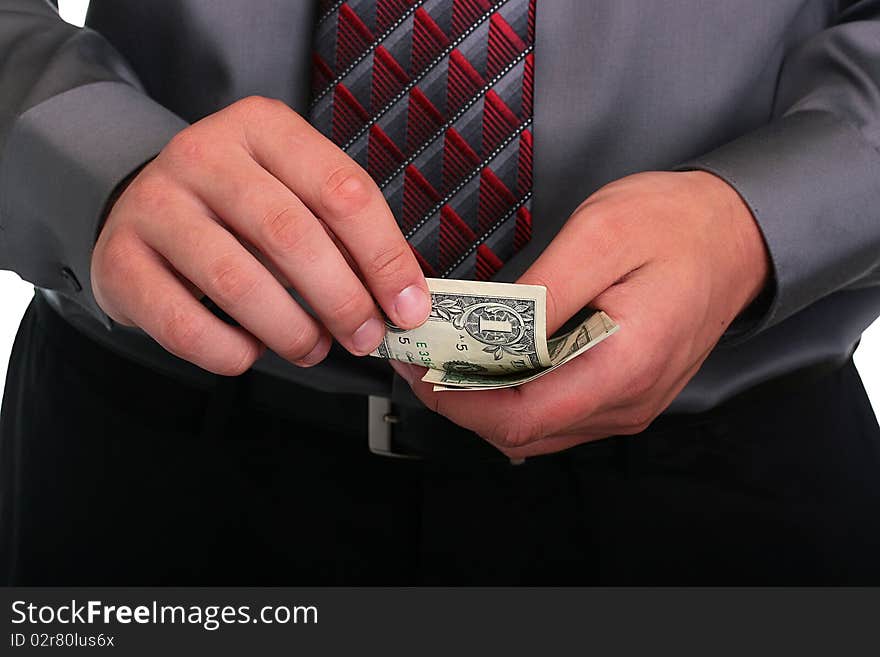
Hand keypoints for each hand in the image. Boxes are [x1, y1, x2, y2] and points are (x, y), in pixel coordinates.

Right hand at [92, 96, 430, 374]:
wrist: (145, 208)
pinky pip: (185, 324)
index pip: (342, 191)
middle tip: (364, 337)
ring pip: (237, 282)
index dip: (385, 258)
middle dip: (342, 300)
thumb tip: (401, 302)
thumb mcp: (295, 195)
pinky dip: (231, 353)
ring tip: (311, 348)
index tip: (408, 309)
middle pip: (291, 234)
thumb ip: (344, 237)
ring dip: (291, 331)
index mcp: (263, 127)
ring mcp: (154, 204)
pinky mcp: (119, 259)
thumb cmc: (240, 209)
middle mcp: (203, 154)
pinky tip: (249, 351)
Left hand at [393, 171, 769, 457]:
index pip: (520, 417)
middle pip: (520, 431)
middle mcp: (626, 402)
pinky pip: (556, 412)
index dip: (457, 401)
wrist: (735, 236)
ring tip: (445, 355)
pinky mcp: (623, 394)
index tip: (418, 366)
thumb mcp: (602, 233)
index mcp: (622, 367)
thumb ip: (545, 290)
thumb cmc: (675, 226)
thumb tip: (490, 330)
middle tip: (419, 355)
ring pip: (535, 428)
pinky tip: (492, 359)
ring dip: (483, 399)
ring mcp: (626, 404)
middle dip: (459, 400)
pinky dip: (514, 393)